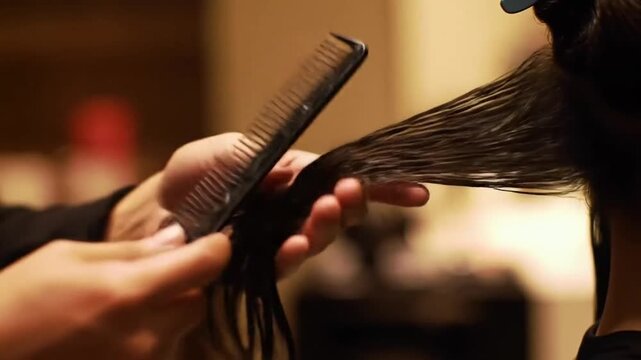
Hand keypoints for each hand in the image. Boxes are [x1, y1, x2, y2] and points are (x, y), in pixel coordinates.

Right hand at [0, 226, 229, 359]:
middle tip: (150, 276)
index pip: (205, 266)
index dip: (216, 248)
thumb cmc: (14, 302)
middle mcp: (144, 336)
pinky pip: (159, 350)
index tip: (214, 241)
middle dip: (184, 285)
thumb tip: (179, 239)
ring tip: (118, 308)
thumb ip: (130, 251)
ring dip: (164, 312)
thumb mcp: (66, 257)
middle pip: (198, 301)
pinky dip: (148, 336)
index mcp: (127, 294)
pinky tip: (111, 332)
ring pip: (179, 328)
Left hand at [155, 133, 429, 275]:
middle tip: (345, 195)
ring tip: (318, 218)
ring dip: (325, 229)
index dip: (384, 187)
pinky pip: (286, 263)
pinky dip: (293, 255)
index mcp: (296, 177)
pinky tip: (293, 247)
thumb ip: (257, 156)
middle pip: (341, 212)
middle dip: (350, 205)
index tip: (414, 192)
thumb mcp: (221, 152)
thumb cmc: (198, 175)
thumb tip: (298, 166)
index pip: (345, 179)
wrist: (164, 211)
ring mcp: (283, 238)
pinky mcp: (263, 264)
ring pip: (320, 238)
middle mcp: (297, 210)